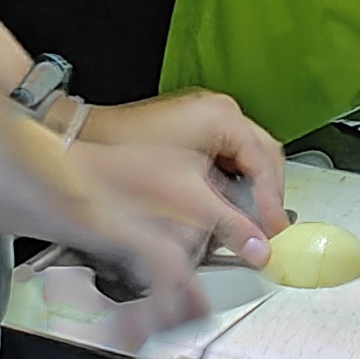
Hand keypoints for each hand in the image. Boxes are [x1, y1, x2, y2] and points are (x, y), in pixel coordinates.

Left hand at [52, 88, 283, 285]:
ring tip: (250, 222)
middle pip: (263, 158)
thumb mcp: (188, 193)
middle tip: (268, 229)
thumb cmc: (127, 152)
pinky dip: (233, 184)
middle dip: (267, 196)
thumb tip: (257, 247)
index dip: (271, 202)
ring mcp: (207, 119)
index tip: (273, 231)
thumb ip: (228, 220)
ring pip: (247, 159)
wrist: (86, 140)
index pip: (266, 161)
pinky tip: (226, 206)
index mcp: (224, 116)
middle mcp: (220, 112)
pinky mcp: (193, 132)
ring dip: (252, 191)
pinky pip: (228, 159)